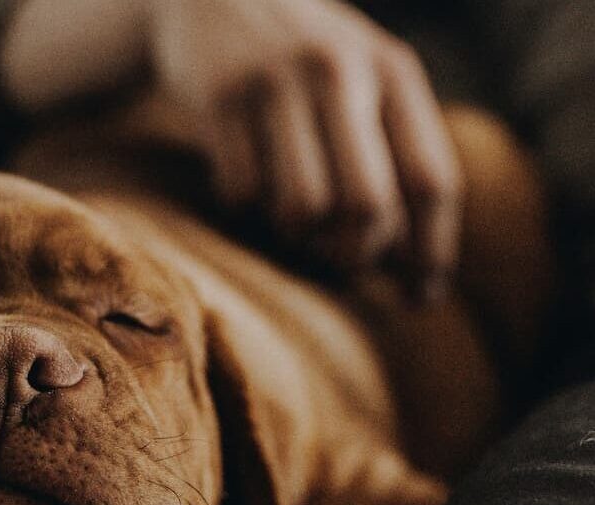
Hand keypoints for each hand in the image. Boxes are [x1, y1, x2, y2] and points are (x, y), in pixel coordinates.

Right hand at [146, 0, 461, 297]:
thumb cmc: (299, 62)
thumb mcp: (360, 80)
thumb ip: (392, 152)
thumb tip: (417, 271)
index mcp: (392, 70)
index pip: (430, 182)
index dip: (430, 251)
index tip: (421, 297)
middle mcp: (339, 70)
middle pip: (367, 206)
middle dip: (355, 255)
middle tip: (341, 265)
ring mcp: (275, 82)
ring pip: (301, 207)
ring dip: (295, 236)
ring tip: (291, 224)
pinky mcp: (219, 97)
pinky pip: (241, 191)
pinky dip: (245, 208)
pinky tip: (246, 189)